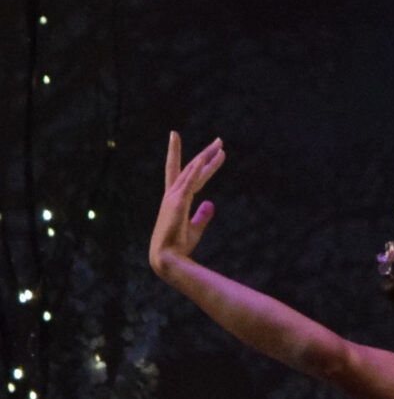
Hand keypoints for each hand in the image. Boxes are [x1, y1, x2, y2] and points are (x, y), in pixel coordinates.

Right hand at [151, 132, 224, 279]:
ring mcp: (174, 197)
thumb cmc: (179, 245)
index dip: (203, 164)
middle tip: (219, 140)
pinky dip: (195, 170)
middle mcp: (174, 194)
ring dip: (205, 157)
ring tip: (219, 144)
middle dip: (206, 153)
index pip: (192, 176)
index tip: (212, 153)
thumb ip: (202, 215)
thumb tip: (211, 203)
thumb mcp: (195, 228)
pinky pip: (187, 183)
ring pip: (191, 171)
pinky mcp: (176, 202)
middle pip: (192, 168)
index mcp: (177, 200)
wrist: (169, 258)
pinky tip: (202, 160)